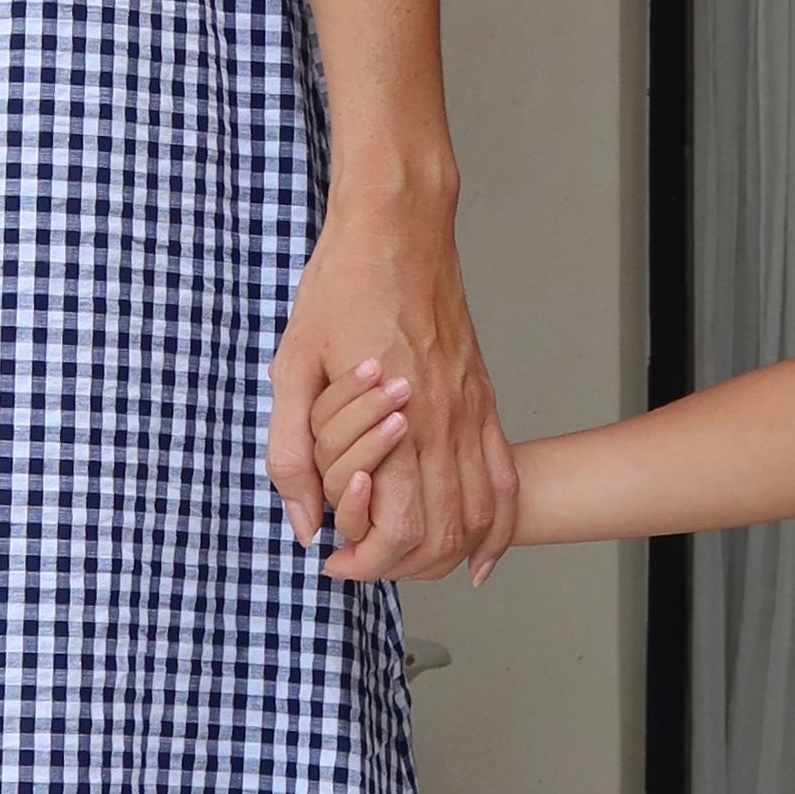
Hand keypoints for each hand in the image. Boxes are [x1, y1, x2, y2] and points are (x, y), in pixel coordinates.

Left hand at [267, 192, 516, 577]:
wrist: (398, 226)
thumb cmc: (343, 286)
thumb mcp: (291, 367)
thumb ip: (290, 451)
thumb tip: (303, 520)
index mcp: (395, 420)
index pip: (398, 528)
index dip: (364, 560)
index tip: (333, 559)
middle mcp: (444, 424)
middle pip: (445, 536)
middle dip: (402, 567)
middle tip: (362, 562)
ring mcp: (471, 411)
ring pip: (482, 514)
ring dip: (449, 555)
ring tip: (410, 563)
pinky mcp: (482, 398)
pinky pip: (504, 477)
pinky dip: (496, 524)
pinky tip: (479, 552)